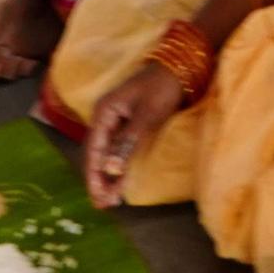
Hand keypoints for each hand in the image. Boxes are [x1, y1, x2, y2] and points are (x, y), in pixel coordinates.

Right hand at [83, 63, 187, 206]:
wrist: (179, 67)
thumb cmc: (162, 88)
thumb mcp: (146, 116)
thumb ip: (127, 142)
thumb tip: (110, 169)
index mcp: (104, 112)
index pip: (93, 150)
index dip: (94, 176)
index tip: (98, 198)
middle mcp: (105, 117)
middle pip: (96, 153)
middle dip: (98, 179)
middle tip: (103, 205)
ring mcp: (116, 120)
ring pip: (106, 153)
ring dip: (107, 175)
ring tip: (109, 200)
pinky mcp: (127, 123)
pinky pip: (117, 148)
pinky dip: (117, 165)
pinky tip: (119, 180)